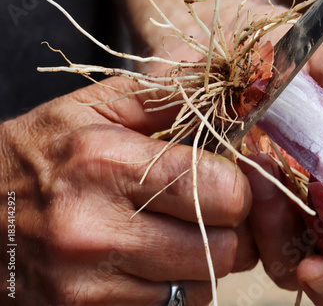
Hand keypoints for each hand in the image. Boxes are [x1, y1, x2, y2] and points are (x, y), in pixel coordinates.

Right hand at [0, 76, 256, 304]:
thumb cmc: (37, 157)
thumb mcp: (90, 109)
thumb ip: (161, 94)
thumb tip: (224, 85)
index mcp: (104, 163)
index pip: (219, 191)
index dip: (237, 188)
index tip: (224, 183)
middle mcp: (95, 231)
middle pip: (220, 248)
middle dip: (225, 230)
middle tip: (204, 212)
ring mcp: (88, 287)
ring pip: (203, 287)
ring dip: (200, 263)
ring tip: (170, 236)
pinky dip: (176, 290)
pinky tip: (150, 265)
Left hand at [245, 31, 322, 305]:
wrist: (235, 52)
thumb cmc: (290, 56)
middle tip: (318, 270)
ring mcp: (289, 216)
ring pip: (296, 269)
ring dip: (283, 243)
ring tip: (267, 180)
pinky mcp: (248, 213)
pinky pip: (252, 245)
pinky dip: (255, 224)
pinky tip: (252, 174)